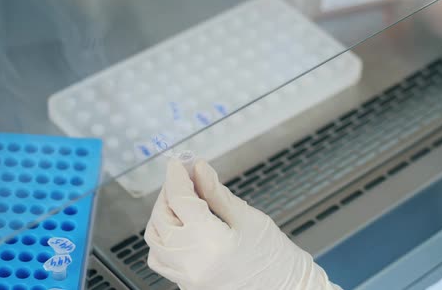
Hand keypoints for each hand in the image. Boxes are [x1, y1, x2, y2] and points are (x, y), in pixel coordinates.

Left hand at [144, 159, 340, 289]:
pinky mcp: (188, 285)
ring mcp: (187, 278)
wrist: (286, 288)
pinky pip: (161, 259)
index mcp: (211, 242)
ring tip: (178, 199)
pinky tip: (177, 226)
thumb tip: (199, 170)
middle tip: (181, 177)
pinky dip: (163, 238)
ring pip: (156, 240)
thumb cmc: (274, 257)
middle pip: (162, 219)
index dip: (176, 177)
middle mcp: (193, 262)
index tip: (178, 163)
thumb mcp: (248, 217)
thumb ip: (216, 193)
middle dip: (168, 193)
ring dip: (161, 215)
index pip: (180, 201)